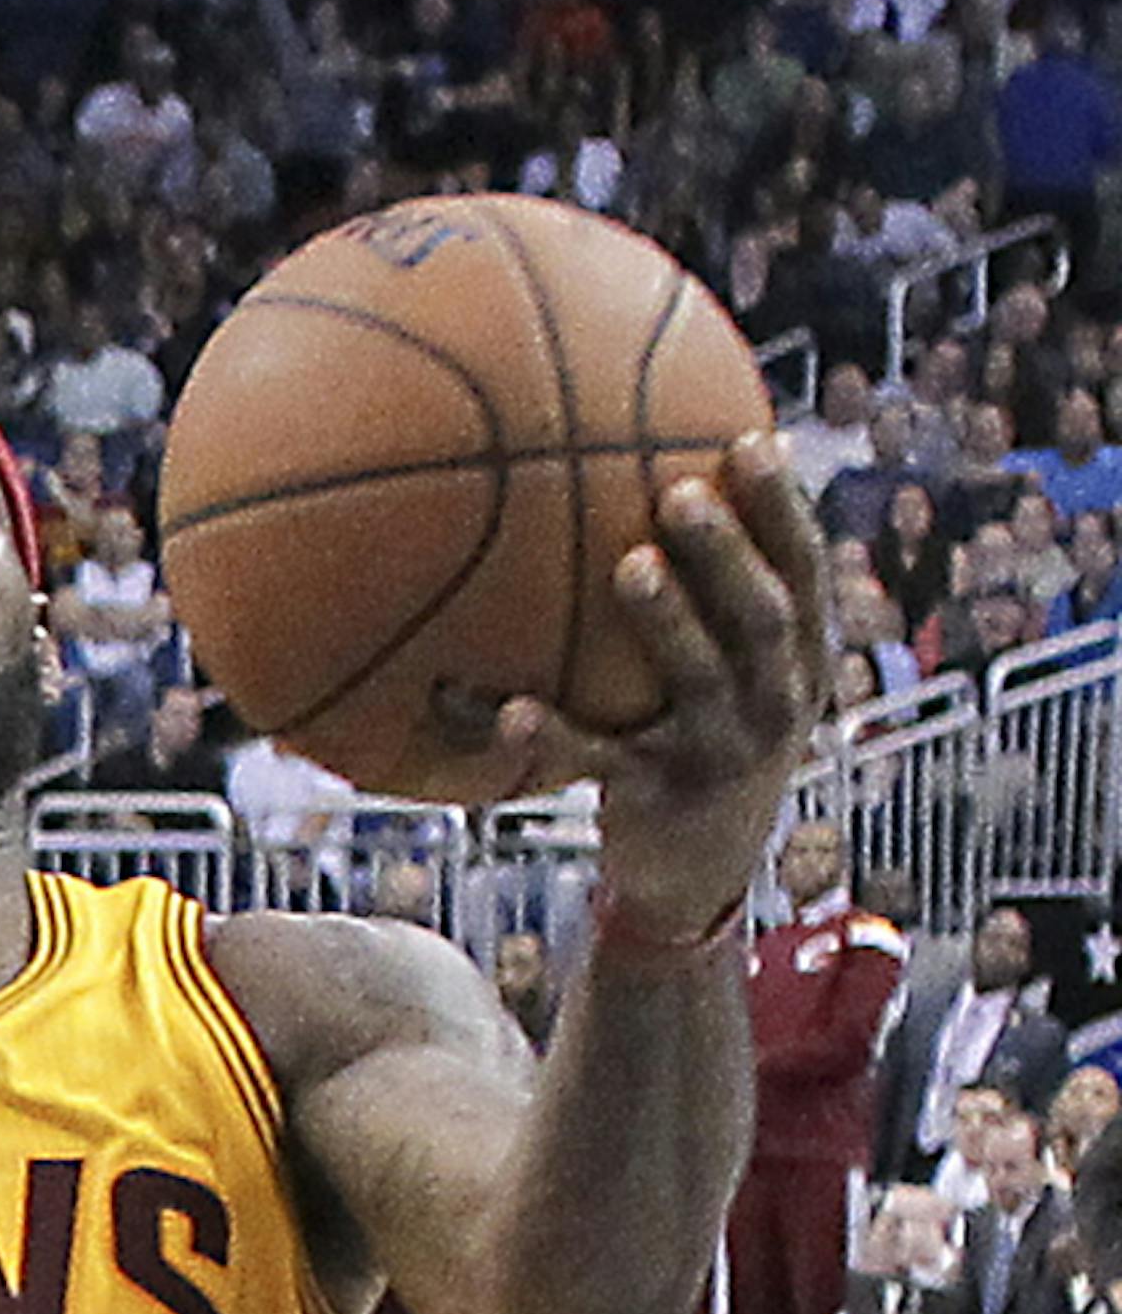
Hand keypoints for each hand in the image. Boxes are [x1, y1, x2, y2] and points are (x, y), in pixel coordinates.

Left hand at [478, 436, 831, 942]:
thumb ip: (722, 588)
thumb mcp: (741, 669)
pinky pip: (600, 761)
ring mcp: (719, 755)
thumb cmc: (709, 734)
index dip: (784, 509)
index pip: (804, 572)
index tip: (752, 440)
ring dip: (669, 622)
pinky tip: (509, 710)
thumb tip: (665, 460)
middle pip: (762, 619)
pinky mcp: (657, 801)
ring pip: (699, 681)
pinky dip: (554, 736)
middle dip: (728, 555)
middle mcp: (774, 704)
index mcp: (800, 659)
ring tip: (632, 568)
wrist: (700, 872)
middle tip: (681, 494)